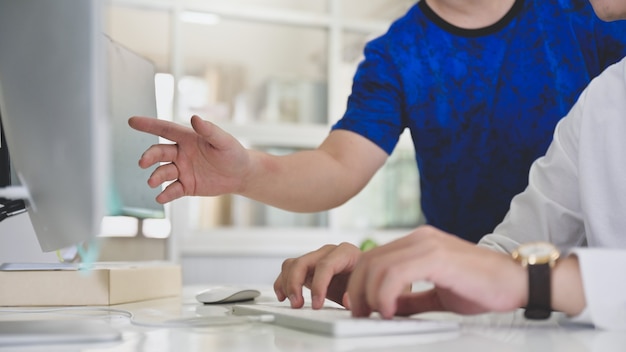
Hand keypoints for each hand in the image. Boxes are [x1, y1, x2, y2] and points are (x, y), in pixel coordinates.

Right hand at [128, 115, 250, 203]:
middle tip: (143, 162)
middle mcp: (181, 153)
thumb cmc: (233, 153)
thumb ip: (209, 130)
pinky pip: (173, 190)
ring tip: (152, 182)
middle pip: (159, 152)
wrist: (241, 175)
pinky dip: (166, 194)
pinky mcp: (186, 186)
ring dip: (156, 176)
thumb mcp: (224, 141)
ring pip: (163, 172)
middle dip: (149, 156)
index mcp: (188, 138)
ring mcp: (182, 170)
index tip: (132, 121)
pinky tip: (161, 197)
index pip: (165, 129)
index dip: (148, 125)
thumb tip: (194, 118)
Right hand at [274, 243, 361, 308]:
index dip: (318, 285)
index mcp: (346, 253)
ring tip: (293, 303)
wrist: (368, 277)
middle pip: (303, 262)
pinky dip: (282, 282)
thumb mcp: (367, 286)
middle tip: (298, 304)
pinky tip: (283, 295)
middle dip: (296, 284)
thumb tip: (347, 300)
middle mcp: (328, 252)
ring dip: (287, 284)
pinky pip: (289, 269)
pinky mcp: (308, 267)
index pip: (325, 265)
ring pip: (292, 264)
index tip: (316, 304)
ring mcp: (316, 258)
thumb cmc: (367, 280)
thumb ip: (357, 293)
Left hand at [347, 226, 526, 318]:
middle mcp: (419, 238)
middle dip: (358, 289)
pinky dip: (385, 294)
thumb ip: (411, 297)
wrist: (518, 281)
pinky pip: (396, 273)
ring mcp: (427, 244)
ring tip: (377, 314)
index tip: (360, 306)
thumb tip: (387, 307)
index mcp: (418, 242)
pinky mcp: (437, 256)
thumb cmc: (483, 286)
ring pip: (378, 265)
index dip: (360, 283)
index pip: (374, 257)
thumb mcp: (437, 293)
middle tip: (360, 313)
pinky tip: (391, 311)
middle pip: (369, 259)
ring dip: (369, 294)